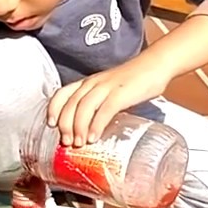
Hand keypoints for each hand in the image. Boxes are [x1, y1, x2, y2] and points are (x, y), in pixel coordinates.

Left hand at [47, 58, 171, 146]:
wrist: (156, 64)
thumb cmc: (135, 80)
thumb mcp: (111, 90)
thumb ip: (100, 104)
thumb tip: (93, 128)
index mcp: (89, 82)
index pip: (62, 93)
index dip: (54, 109)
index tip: (51, 124)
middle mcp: (94, 83)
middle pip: (71, 104)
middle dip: (65, 125)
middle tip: (65, 142)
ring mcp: (107, 87)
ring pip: (84, 107)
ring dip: (78, 127)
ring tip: (78, 143)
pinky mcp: (121, 93)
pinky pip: (104, 110)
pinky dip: (96, 125)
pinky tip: (94, 137)